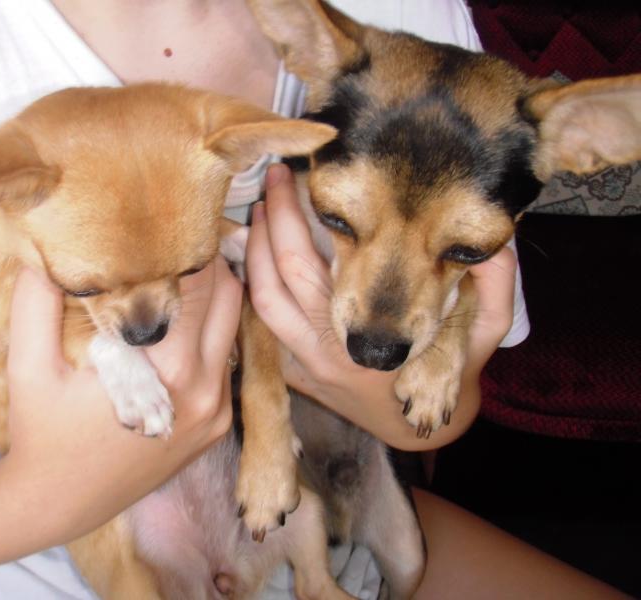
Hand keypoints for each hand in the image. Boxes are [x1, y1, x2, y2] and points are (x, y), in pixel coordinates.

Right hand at [3, 259, 240, 538]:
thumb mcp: (28, 365)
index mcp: (169, 372)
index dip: (190, 245)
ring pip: (233, 330)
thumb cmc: (41, 432)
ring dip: (212, 299)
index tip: (175, 220)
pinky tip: (175, 327)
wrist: (57, 503)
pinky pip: (224, 363)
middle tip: (180, 239)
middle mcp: (206, 390)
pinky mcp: (216, 427)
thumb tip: (44, 245)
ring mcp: (216, 412)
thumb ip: (38, 300)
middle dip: (209, 264)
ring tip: (178, 275)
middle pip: (231, 300)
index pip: (201, 285)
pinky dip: (208, 337)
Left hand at [245, 163, 517, 449]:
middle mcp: (332, 350)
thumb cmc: (452, 370)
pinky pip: (261, 324)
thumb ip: (495, 284)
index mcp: (374, 337)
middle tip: (274, 174)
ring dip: (255, 250)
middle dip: (274, 217)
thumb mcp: (486, 330)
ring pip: (263, 299)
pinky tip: (257, 250)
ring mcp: (308, 363)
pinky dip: (254, 284)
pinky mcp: (295, 370)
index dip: (302, 217)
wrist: (418, 425)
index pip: (325, 265)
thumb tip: (493, 239)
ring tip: (262, 208)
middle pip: (283, 273)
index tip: (301, 174)